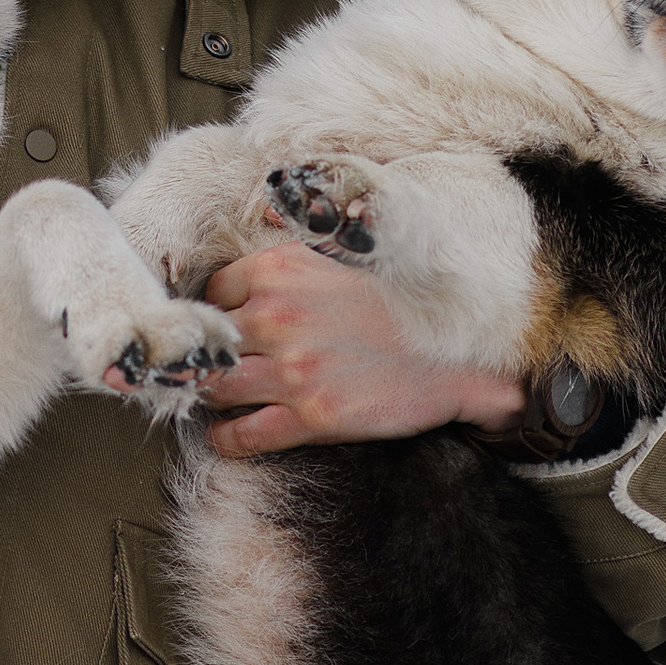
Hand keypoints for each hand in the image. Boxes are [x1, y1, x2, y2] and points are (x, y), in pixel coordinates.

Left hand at [199, 240, 524, 459]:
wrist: (458, 353)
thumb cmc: (403, 303)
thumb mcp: (346, 254)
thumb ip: (296, 248)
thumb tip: (258, 225)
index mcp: (280, 269)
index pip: (213, 292)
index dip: (217, 312)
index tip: (223, 326)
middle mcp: (277, 316)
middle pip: (209, 341)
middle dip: (207, 357)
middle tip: (212, 368)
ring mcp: (292, 369)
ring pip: (214, 388)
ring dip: (211, 397)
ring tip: (218, 402)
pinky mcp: (310, 416)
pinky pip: (241, 436)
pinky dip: (228, 439)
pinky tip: (232, 435)